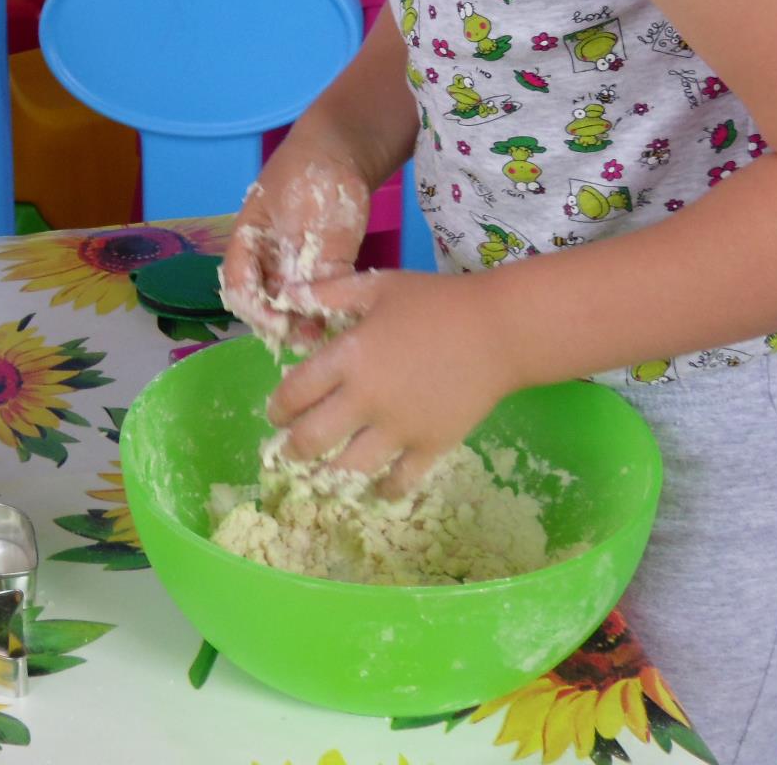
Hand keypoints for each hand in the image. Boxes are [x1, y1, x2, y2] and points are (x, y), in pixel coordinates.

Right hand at [222, 121, 371, 351]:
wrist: (338, 155)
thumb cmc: (305, 171)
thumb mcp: (294, 204)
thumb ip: (294, 247)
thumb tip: (304, 294)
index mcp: (247, 244)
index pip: (239, 286)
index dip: (254, 310)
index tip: (277, 323)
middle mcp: (267, 263)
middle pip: (264, 306)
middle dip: (280, 327)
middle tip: (304, 341)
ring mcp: (295, 269)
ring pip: (292, 310)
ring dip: (304, 328)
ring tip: (323, 339)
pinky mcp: (327, 271)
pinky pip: (322, 300)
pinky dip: (328, 316)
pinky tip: (340, 326)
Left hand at [265, 270, 516, 495]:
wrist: (499, 329)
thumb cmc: (436, 301)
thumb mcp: (377, 286)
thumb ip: (328, 293)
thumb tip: (284, 297)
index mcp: (348, 357)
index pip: (294, 394)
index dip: (277, 409)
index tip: (276, 415)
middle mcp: (366, 398)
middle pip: (311, 439)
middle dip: (290, 450)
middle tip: (286, 452)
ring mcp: (399, 428)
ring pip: (347, 469)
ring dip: (325, 477)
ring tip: (318, 479)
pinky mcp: (431, 446)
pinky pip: (398, 482)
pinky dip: (380, 491)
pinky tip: (371, 490)